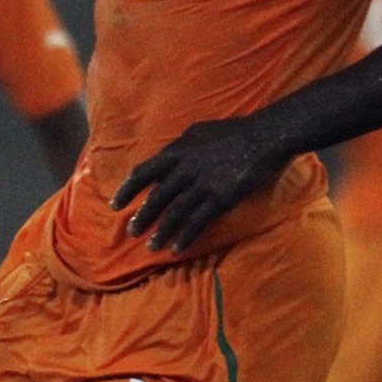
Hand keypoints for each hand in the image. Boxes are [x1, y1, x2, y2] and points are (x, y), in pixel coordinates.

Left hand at [112, 118, 289, 253]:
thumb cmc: (234, 131)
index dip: (128, 190)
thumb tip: (165, 159)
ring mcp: (201, 185)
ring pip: (174, 214)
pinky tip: (177, 249)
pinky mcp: (219, 199)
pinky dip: (185, 237)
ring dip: (161, 233)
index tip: (115, 205)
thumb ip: (180, 147)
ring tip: (152, 247)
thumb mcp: (199, 132)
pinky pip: (197, 223)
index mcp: (177, 151)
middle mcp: (184, 169)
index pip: (143, 172)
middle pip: (156, 198)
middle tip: (132, 232)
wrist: (265, 136)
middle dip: (143, 217)